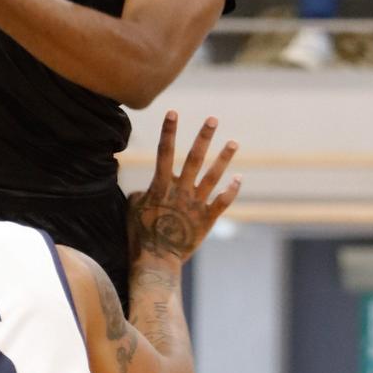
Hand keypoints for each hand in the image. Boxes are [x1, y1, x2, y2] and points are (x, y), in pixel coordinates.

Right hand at [128, 112, 238, 265]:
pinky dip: (230, 190)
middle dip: (203, 137)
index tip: (173, 111)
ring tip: (234, 141)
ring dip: (223, 158)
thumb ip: (142, 192)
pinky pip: (221, 202)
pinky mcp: (206, 220)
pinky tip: (239, 178)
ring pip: (212, 176)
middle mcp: (180, 191)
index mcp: (161, 186)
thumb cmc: (140, 234)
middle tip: (213, 118)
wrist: (156, 261)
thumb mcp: (133, 207)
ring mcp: (195, 205)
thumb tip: (146, 186)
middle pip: (194, 158)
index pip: (164, 152)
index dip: (168, 131)